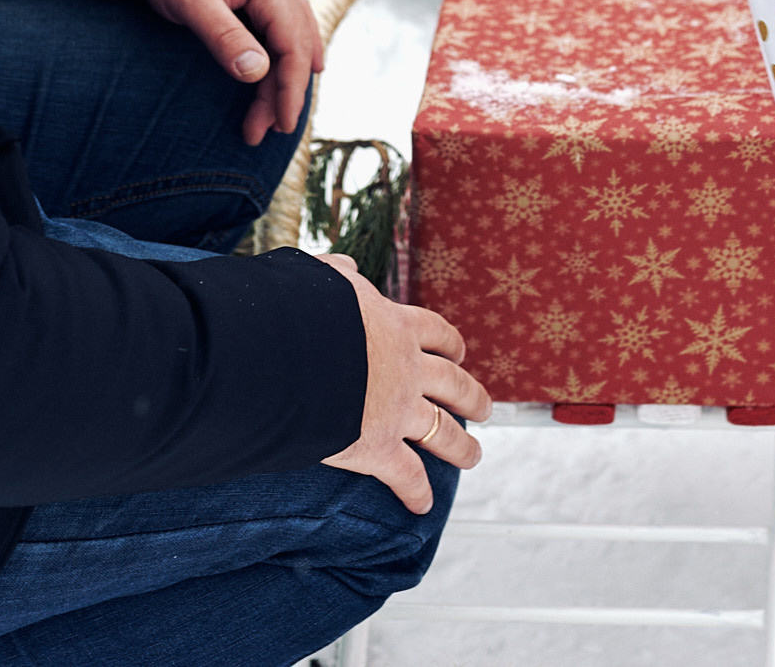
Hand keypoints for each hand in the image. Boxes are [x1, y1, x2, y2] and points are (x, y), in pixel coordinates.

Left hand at [139, 0, 324, 143]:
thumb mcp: (191, 0)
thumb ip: (225, 36)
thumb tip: (259, 73)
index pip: (293, 46)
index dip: (289, 90)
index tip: (280, 125)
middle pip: (297, 46)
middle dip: (284, 91)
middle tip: (265, 131)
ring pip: (292, 36)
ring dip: (282, 76)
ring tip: (271, 114)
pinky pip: (282, 25)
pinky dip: (282, 54)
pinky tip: (280, 70)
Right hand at [318, 254, 490, 511]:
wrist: (289, 350)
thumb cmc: (300, 309)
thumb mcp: (322, 278)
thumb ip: (337, 274)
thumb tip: (345, 269)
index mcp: (396, 326)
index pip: (434, 332)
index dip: (450, 343)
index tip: (459, 352)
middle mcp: (407, 369)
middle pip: (453, 383)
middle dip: (472, 396)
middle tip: (485, 408)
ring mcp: (398, 410)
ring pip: (443, 431)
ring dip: (461, 446)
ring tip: (474, 456)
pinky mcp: (378, 447)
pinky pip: (406, 474)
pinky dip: (415, 492)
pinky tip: (421, 506)